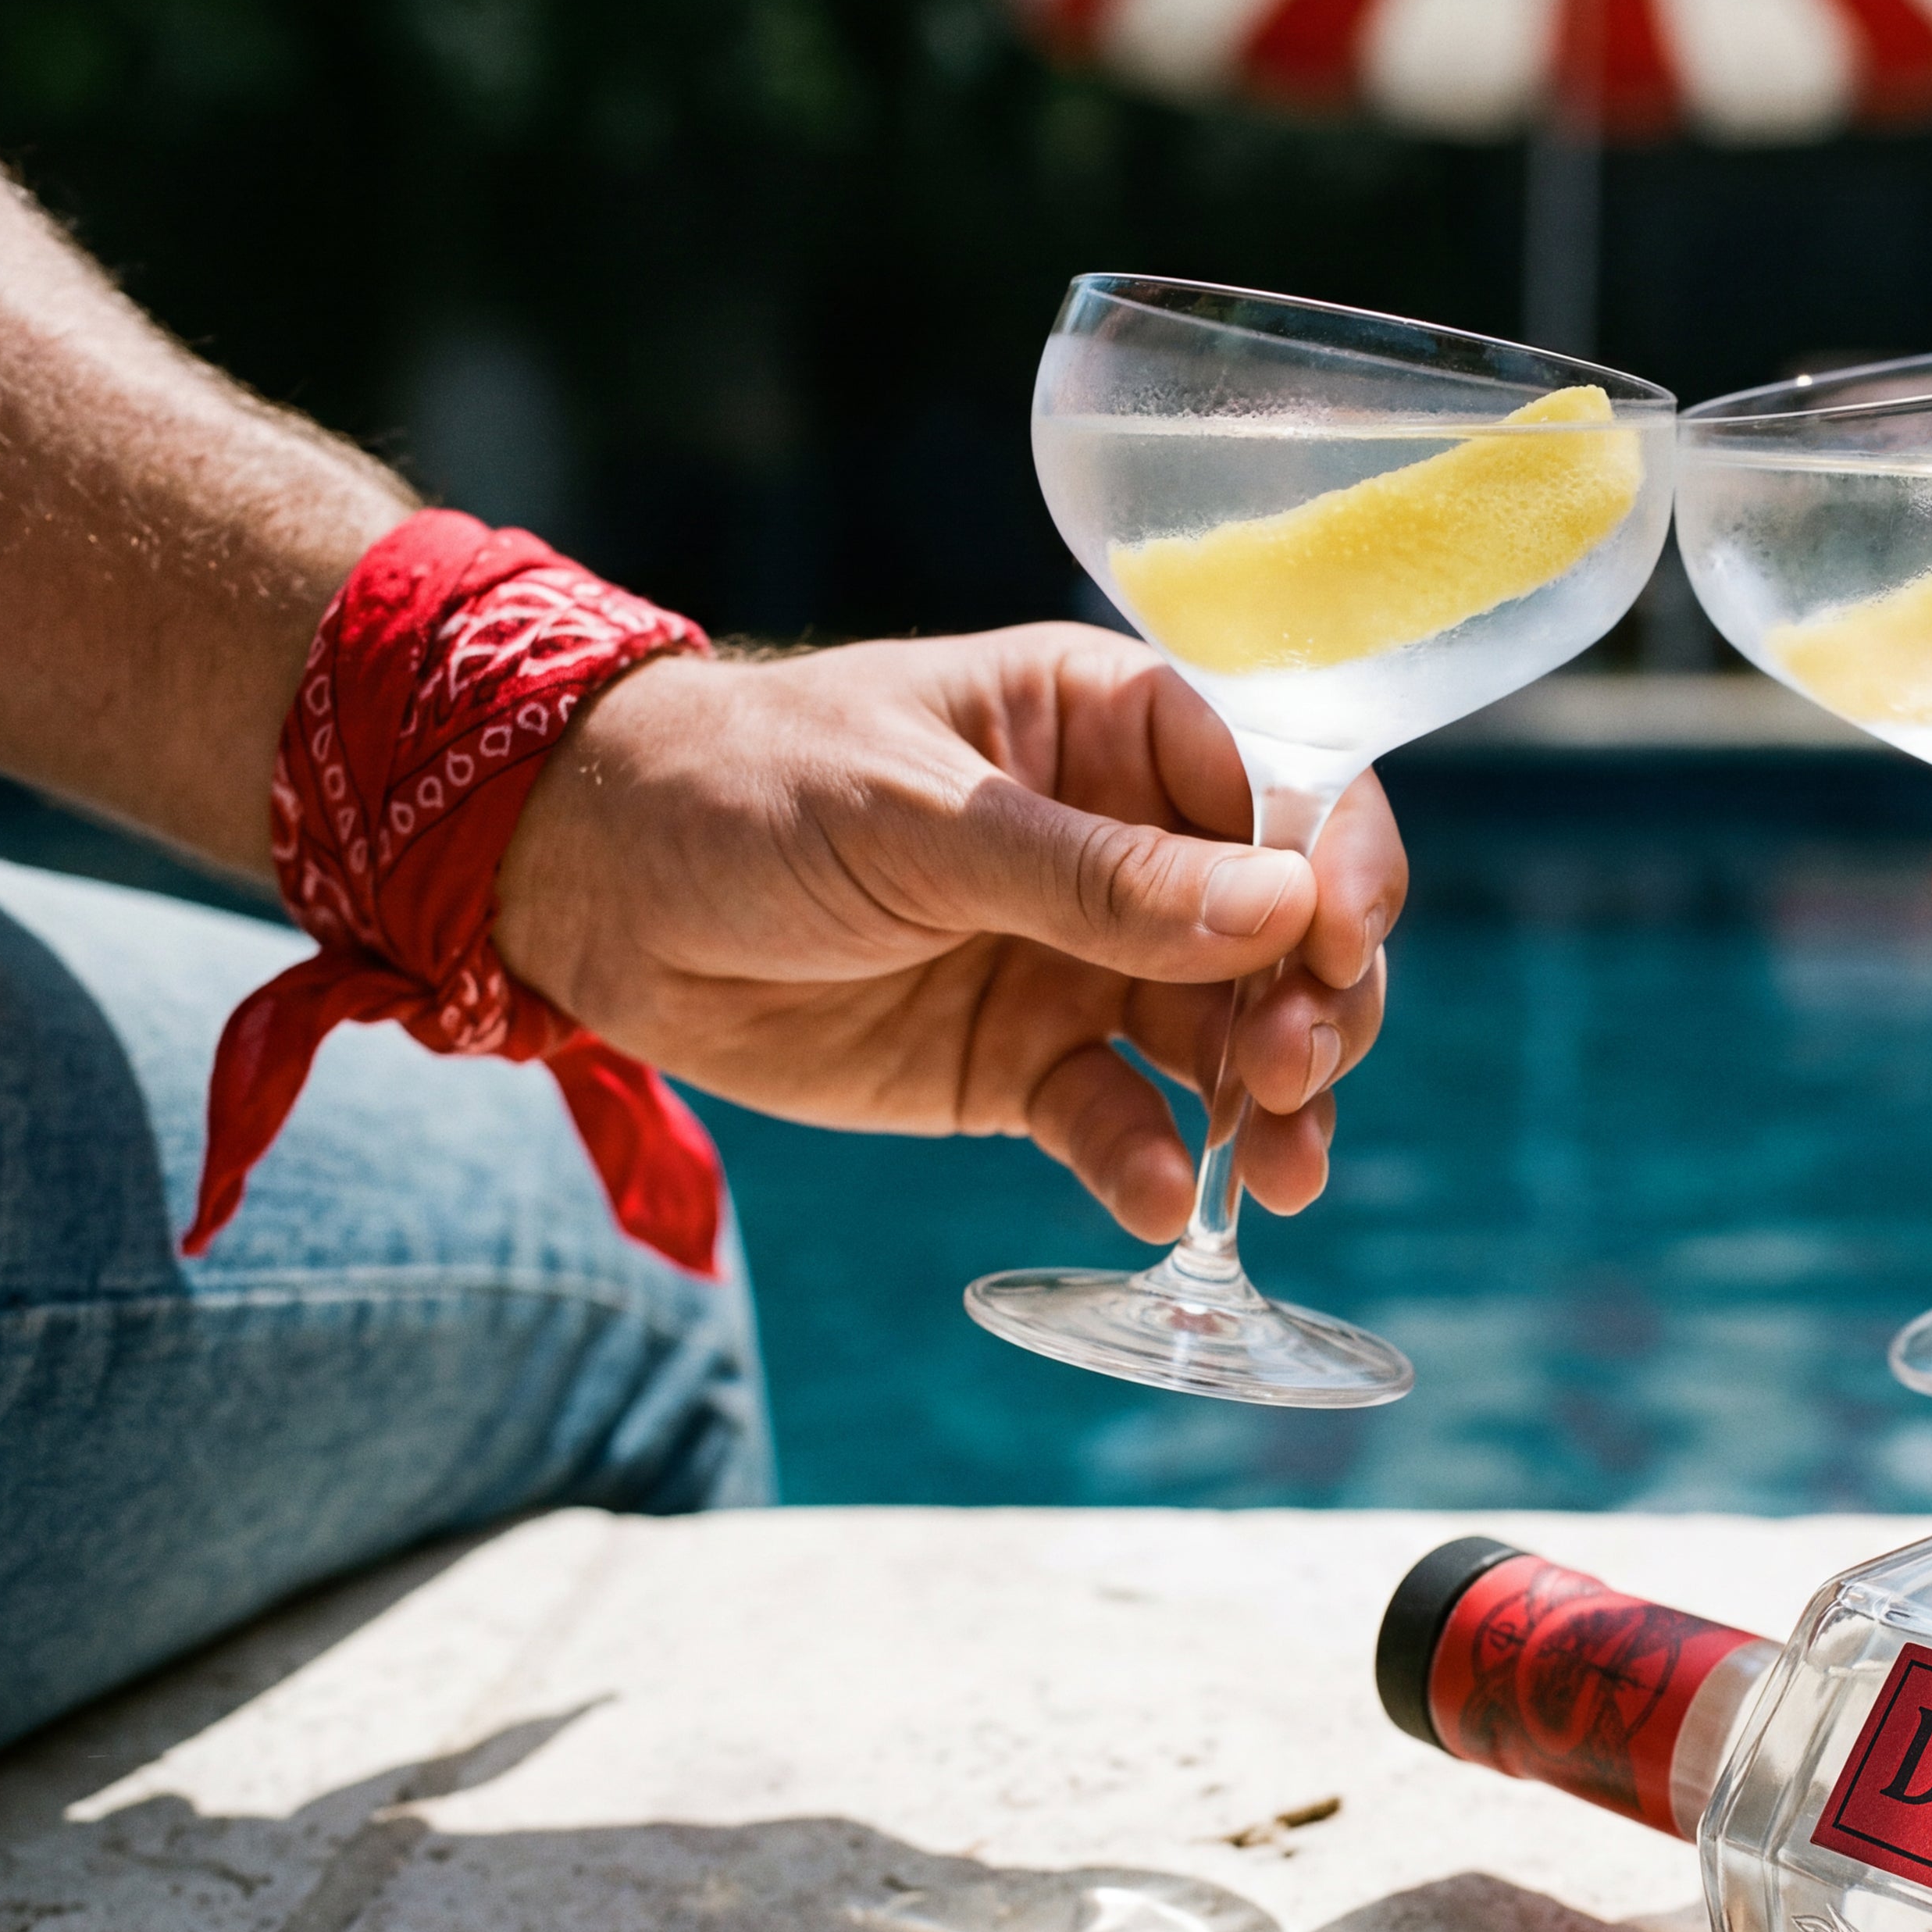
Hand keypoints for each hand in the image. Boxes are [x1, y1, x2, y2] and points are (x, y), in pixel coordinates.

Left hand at [493, 623, 1400, 1240]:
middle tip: (1287, 1074)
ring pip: (1227, 1039)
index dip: (1333, 865)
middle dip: (1313, 1005)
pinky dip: (1153, 1164)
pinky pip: (1122, 1121)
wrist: (591, 894)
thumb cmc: (748, 790)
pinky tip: (1162, 1202)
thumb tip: (1274, 910)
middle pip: (1281, 931)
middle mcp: (1127, 847)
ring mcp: (1084, 963)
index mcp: (1115, 729)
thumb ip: (1093, 875)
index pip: (1283, 786)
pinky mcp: (1026, 1067)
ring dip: (1266, 1105)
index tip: (1340, 944)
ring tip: (1277, 1170)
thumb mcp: (918, 817)